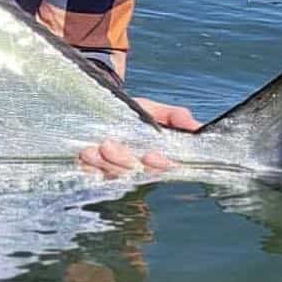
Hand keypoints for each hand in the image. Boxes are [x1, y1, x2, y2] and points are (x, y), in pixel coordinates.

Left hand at [78, 97, 200, 180]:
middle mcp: (135, 167)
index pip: (163, 167)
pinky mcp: (94, 170)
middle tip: (109, 145)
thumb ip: (175, 116)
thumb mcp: (154, 110)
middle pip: (133, 173)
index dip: (159, 165)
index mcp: (155, 157)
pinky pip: (92, 174)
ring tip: (93, 148)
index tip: (151, 155)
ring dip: (103, 162)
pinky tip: (85, 154)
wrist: (102, 106)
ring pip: (111, 174)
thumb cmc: (133, 112)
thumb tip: (196, 127)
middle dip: (122, 160)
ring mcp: (113, 170)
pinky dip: (88, 165)